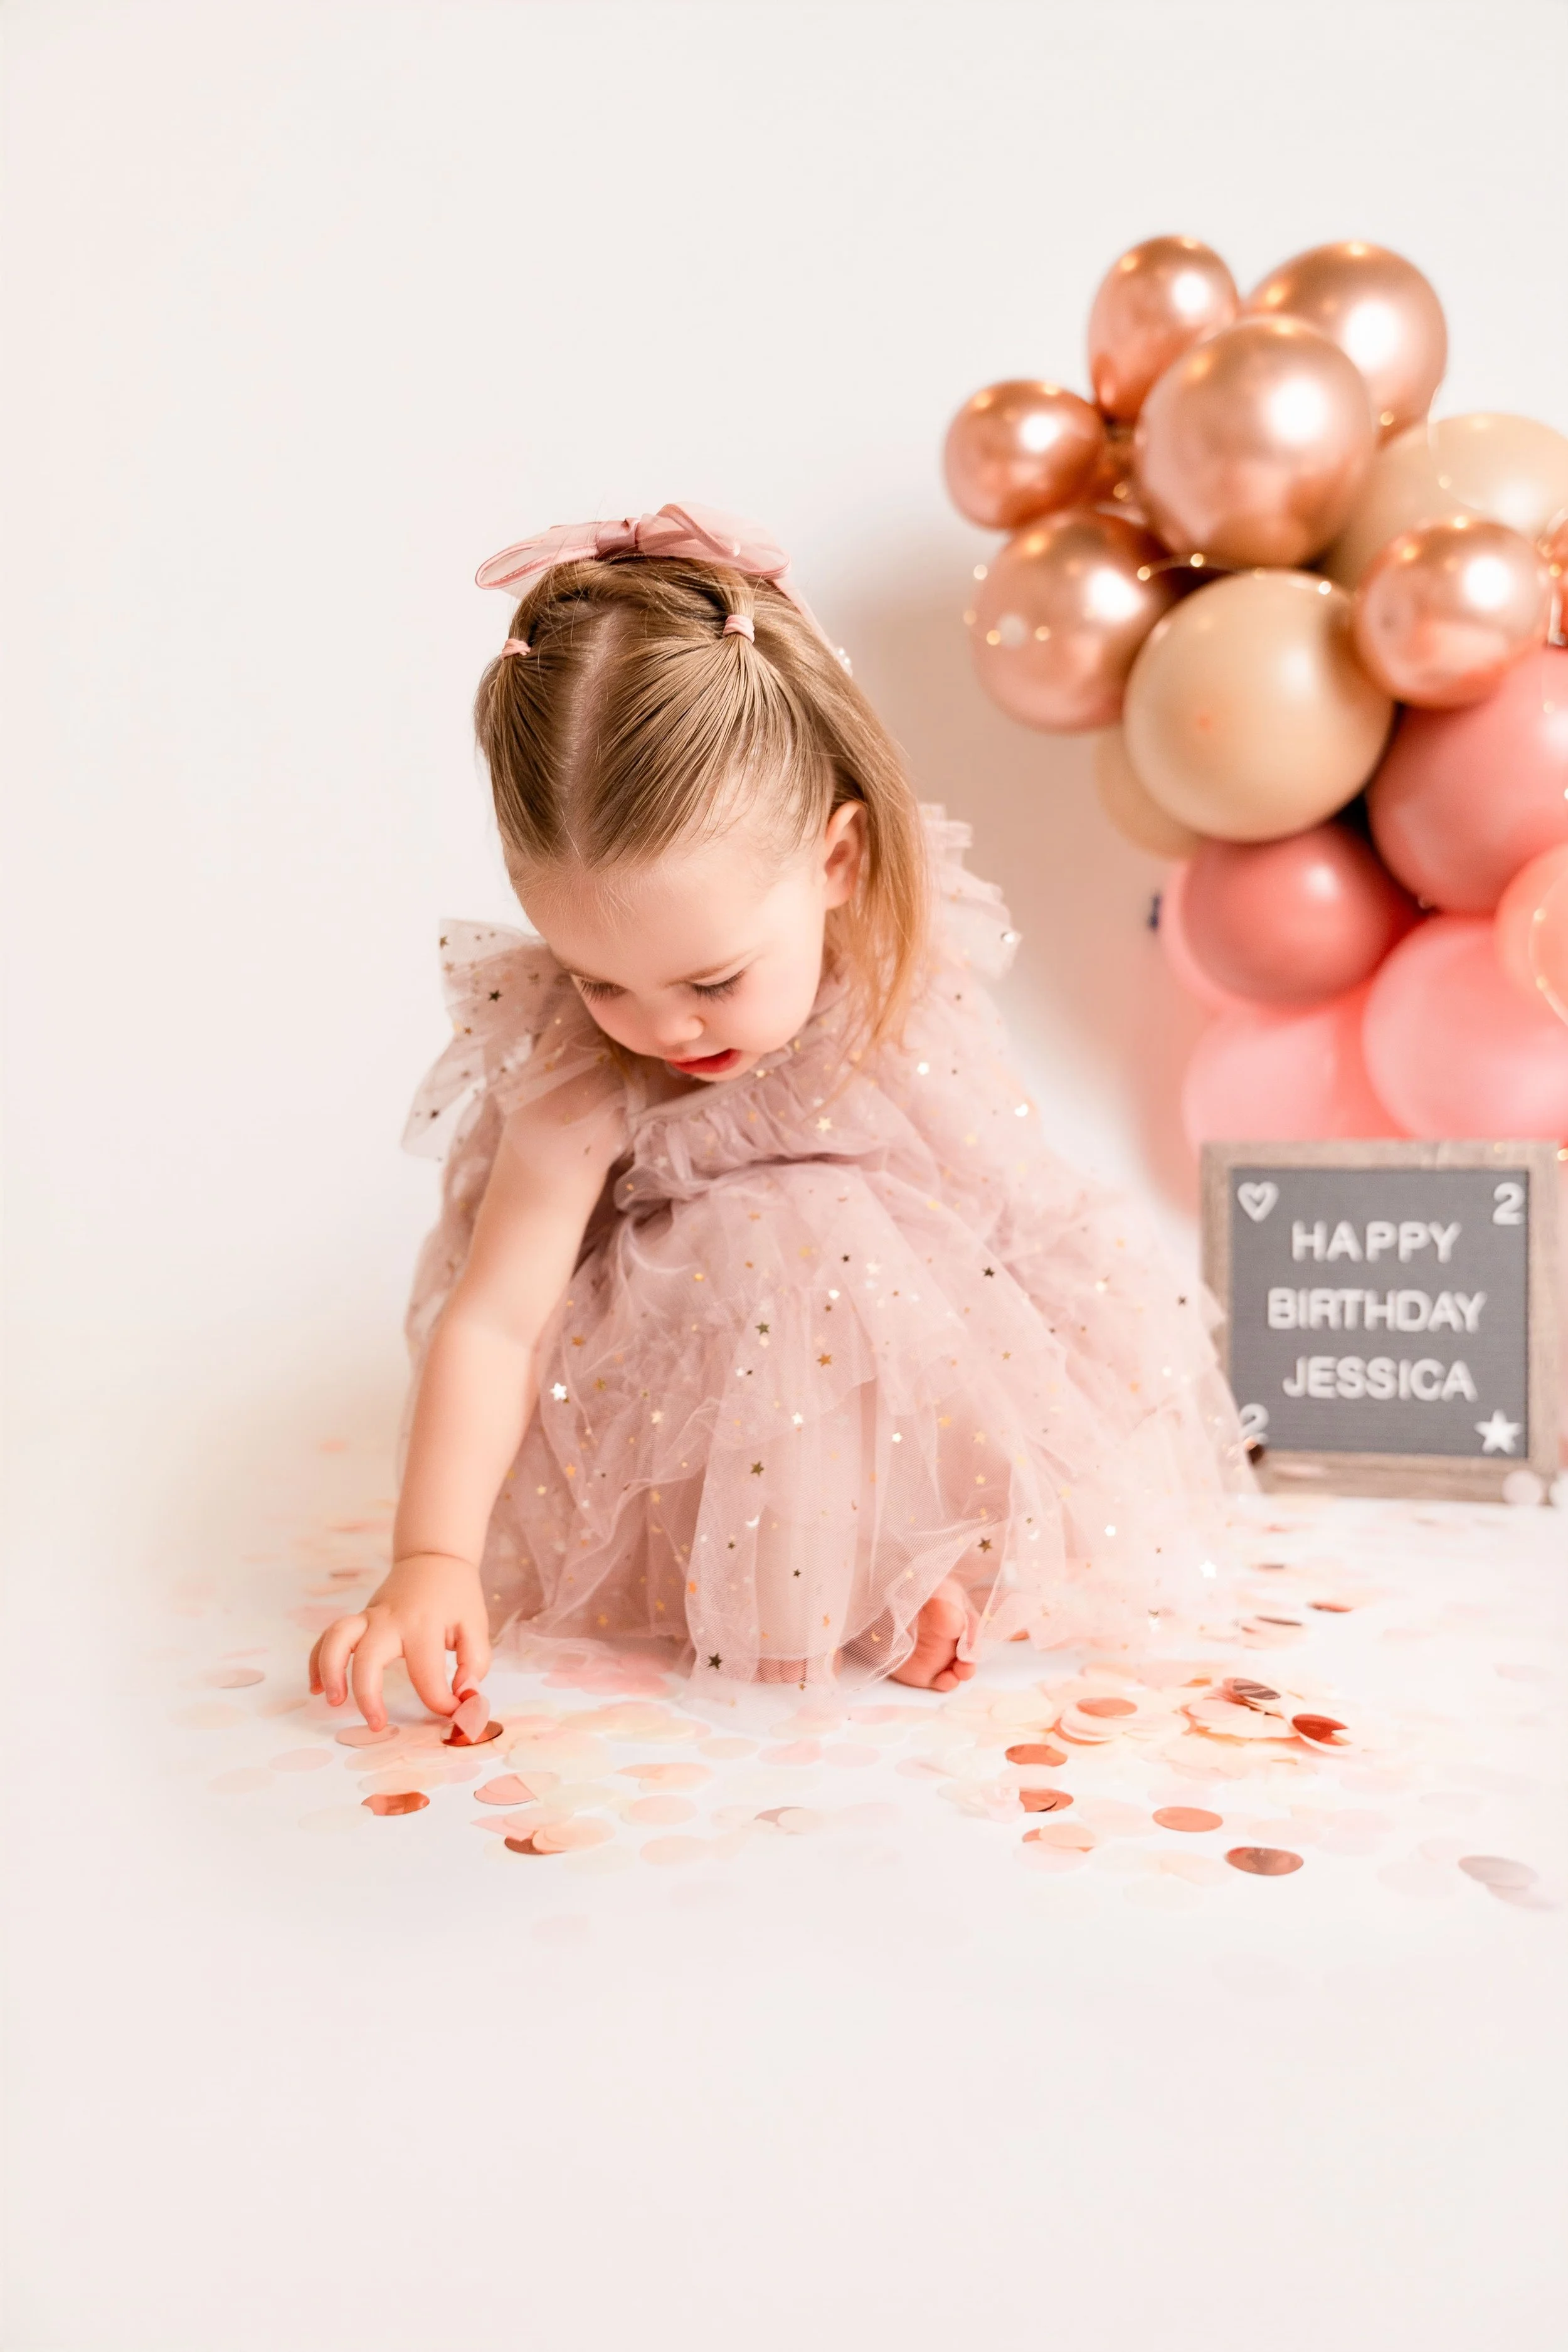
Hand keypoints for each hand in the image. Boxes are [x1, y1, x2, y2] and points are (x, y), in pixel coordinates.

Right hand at [308, 1552, 492, 1729]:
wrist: (435, 1559)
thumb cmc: (457, 1598)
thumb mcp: (477, 1627)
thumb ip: (475, 1664)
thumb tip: (462, 1696)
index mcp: (424, 1625)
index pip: (426, 1675)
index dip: (440, 1702)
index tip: (452, 1711)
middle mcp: (391, 1620)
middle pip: (368, 1656)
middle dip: (367, 1694)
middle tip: (376, 1724)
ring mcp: (370, 1617)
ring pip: (338, 1638)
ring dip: (330, 1670)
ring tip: (333, 1701)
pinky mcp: (359, 1619)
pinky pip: (328, 1636)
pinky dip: (317, 1660)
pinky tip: (317, 1687)